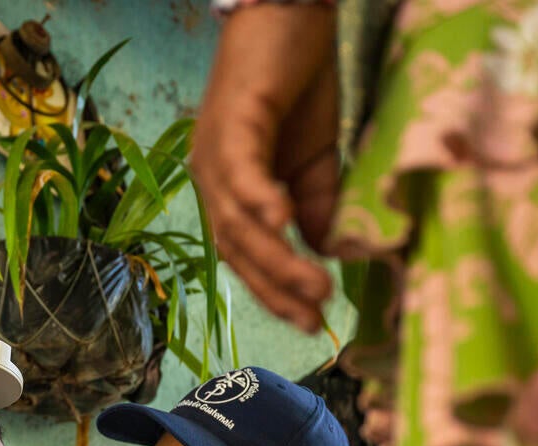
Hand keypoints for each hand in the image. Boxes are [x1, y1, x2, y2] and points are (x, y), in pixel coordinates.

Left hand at [190, 5, 339, 331]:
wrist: (292, 16)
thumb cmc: (301, 84)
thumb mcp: (316, 160)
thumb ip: (317, 208)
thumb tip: (324, 256)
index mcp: (230, 192)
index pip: (245, 256)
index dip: (274, 292)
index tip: (310, 323)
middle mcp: (213, 178)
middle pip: (237, 248)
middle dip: (276, 286)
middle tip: (315, 315)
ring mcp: (215, 152)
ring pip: (239, 220)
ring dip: (276, 256)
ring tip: (314, 285)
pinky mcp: (231, 123)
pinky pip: (242, 171)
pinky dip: (259, 199)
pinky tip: (282, 223)